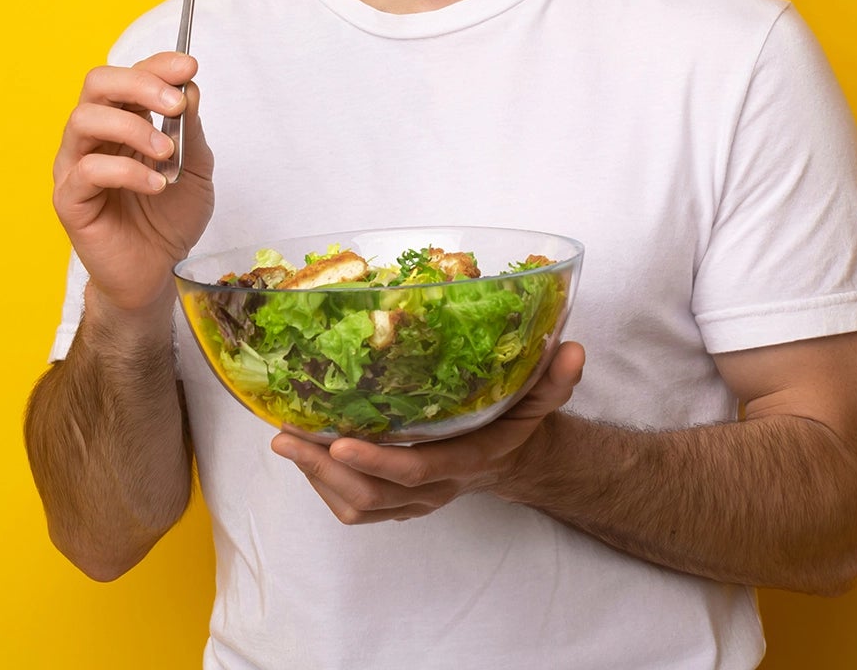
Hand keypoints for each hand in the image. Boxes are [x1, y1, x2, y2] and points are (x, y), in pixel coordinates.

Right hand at [52, 52, 214, 311]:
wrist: (154, 272)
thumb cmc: (168, 218)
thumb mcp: (196, 170)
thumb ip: (190, 131)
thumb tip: (189, 88)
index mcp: (121, 120)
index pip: (128, 76)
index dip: (157, 64)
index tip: (189, 67)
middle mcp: (92, 136)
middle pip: (97, 84)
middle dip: (139, 84)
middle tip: (174, 105)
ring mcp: (75, 165)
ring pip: (84, 119)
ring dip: (133, 128)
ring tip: (167, 155)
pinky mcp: (68, 199)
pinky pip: (87, 170)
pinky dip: (127, 171)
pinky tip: (155, 185)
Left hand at [270, 341, 585, 523]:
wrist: (515, 460)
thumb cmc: (519, 421)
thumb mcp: (542, 396)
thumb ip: (556, 378)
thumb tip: (572, 349)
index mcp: (464, 462)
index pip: (415, 470)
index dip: (375, 460)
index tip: (336, 439)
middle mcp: (434, 488)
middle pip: (370, 496)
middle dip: (322, 470)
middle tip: (284, 437)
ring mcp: (412, 500)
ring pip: (355, 507)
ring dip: (316, 480)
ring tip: (286, 441)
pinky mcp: (396, 501)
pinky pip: (353, 508)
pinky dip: (323, 486)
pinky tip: (305, 453)